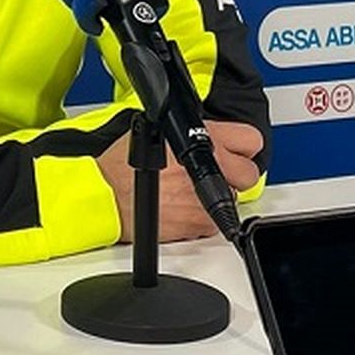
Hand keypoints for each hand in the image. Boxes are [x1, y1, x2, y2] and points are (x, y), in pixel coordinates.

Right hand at [95, 119, 262, 243]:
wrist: (105, 196)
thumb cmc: (121, 164)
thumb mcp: (157, 130)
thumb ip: (190, 132)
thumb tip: (209, 136)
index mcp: (202, 138)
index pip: (250, 139)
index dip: (243, 147)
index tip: (237, 151)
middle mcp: (208, 167)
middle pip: (249, 174)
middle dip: (236, 174)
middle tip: (220, 173)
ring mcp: (205, 197)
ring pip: (234, 199)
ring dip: (217, 195)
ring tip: (190, 190)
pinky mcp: (198, 224)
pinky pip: (214, 221)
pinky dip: (202, 216)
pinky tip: (182, 206)